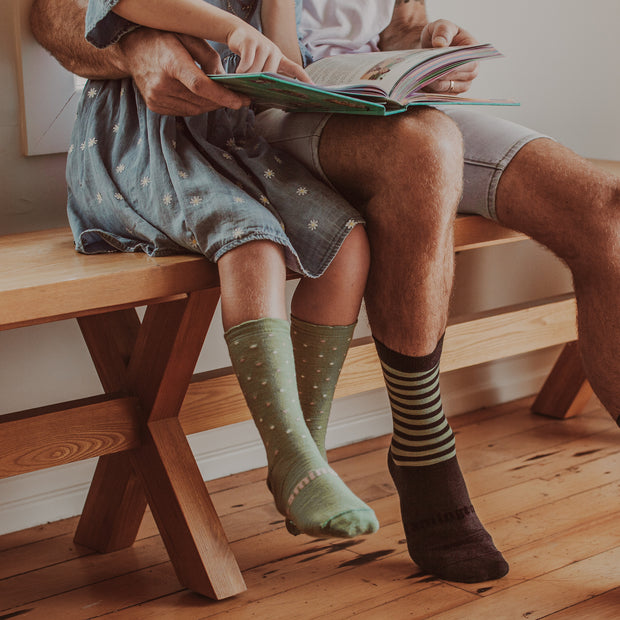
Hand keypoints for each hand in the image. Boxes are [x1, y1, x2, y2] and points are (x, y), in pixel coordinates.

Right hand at [119, 29, 250, 115]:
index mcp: (171, 63)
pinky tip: (200, 97)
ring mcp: (157, 98)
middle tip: (237, 98)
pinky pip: (184, 112)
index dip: (223, 96)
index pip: (201, 86)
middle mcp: (162, 84)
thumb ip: (209, 58)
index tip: (241, 101)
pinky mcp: (155, 106)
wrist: (132, 50)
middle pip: (201, 101)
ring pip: (195, 109)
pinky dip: (197, 106)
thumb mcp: (188, 37)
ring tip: (219, 96)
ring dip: (210, 105)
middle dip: (221, 101)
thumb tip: (225, 80)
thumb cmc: (163, 39)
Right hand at [226, 21, 310, 82]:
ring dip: (249, 77)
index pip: (295, 69)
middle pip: (271, 74)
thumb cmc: (251, 54)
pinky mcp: (250, 42)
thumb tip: (266, 96)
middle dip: (263, 84)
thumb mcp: (262, 65)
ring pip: (258, 69)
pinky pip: (247, 60)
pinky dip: (242, 69)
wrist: (239, 33)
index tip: (313, 87)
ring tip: (242, 81)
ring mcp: (263, 45)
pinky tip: (238, 73)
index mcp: (280, 59)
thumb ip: (266, 77)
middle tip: (256, 90)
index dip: (304, 78)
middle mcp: (274, 51)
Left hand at [420, 19, 479, 93]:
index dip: (455, 66)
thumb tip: (439, 44)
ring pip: (449, 89)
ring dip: (434, 84)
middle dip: (441, 76)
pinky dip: (430, 91)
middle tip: (423, 72)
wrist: (430, 47)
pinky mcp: (451, 92)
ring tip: (420, 76)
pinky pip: (442, 96)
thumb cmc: (439, 34)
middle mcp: (472, 69)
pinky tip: (420, 84)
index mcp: (473, 51)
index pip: (470, 64)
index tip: (438, 64)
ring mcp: (462, 83)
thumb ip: (442, 31)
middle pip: (459, 79)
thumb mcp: (440, 25)